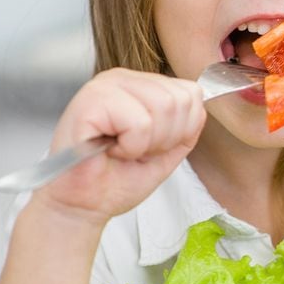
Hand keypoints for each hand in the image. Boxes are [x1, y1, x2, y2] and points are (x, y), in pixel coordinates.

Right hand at [34, 68, 205, 220]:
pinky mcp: (90, 101)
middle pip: (180, 100)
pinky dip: (130, 147)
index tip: (150, 147)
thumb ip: (187, 126)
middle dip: (164, 139)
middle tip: (133, 151)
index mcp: (140, 85)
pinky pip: (138, 122)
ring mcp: (105, 86)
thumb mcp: (166, 151)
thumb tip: (200, 104)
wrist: (83, 205)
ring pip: (163, 107)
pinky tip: (108, 150)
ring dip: (146, 143)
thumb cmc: (116, 179)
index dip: (179, 131)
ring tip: (120, 150)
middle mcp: (123, 78)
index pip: (190, 93)